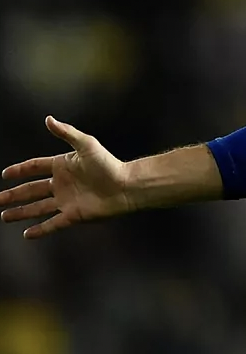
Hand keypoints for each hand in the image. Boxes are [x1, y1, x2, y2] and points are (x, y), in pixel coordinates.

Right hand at [0, 116, 134, 238]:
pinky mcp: (74, 215)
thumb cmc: (109, 164)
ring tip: (4, 216)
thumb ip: (67, 132)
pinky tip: (26, 234)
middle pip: (31, 190)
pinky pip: (52, 224)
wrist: (127, 186)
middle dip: (13, 195)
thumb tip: (48, 119)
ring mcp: (66, 201)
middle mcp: (62, 184)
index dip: (20, 170)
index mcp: (63, 166)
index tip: (5, 174)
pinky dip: (39, 230)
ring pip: (37, 208)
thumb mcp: (86, 145)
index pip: (35, 167)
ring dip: (21, 212)